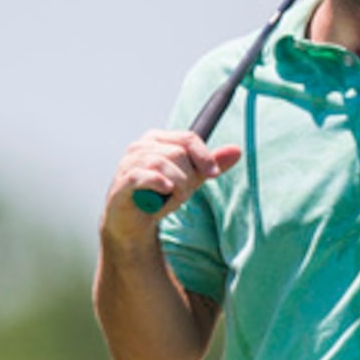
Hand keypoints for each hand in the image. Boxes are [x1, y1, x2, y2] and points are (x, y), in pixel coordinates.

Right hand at [104, 130, 239, 236]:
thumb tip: (237, 150)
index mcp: (158, 140)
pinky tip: (166, 191)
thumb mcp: (192, 179)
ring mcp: (129, 162)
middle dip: (188, 177)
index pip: (188, 138)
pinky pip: (143, 175)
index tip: (214, 174)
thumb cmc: (162, 195)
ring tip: (172, 197)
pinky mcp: (122, 181)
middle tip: (183, 193)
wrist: (136, 222)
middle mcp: (141, 146)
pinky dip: (158, 183)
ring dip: (177, 185)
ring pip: (163, 163)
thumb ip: (211, 164)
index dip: (205, 156)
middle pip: (178, 153)